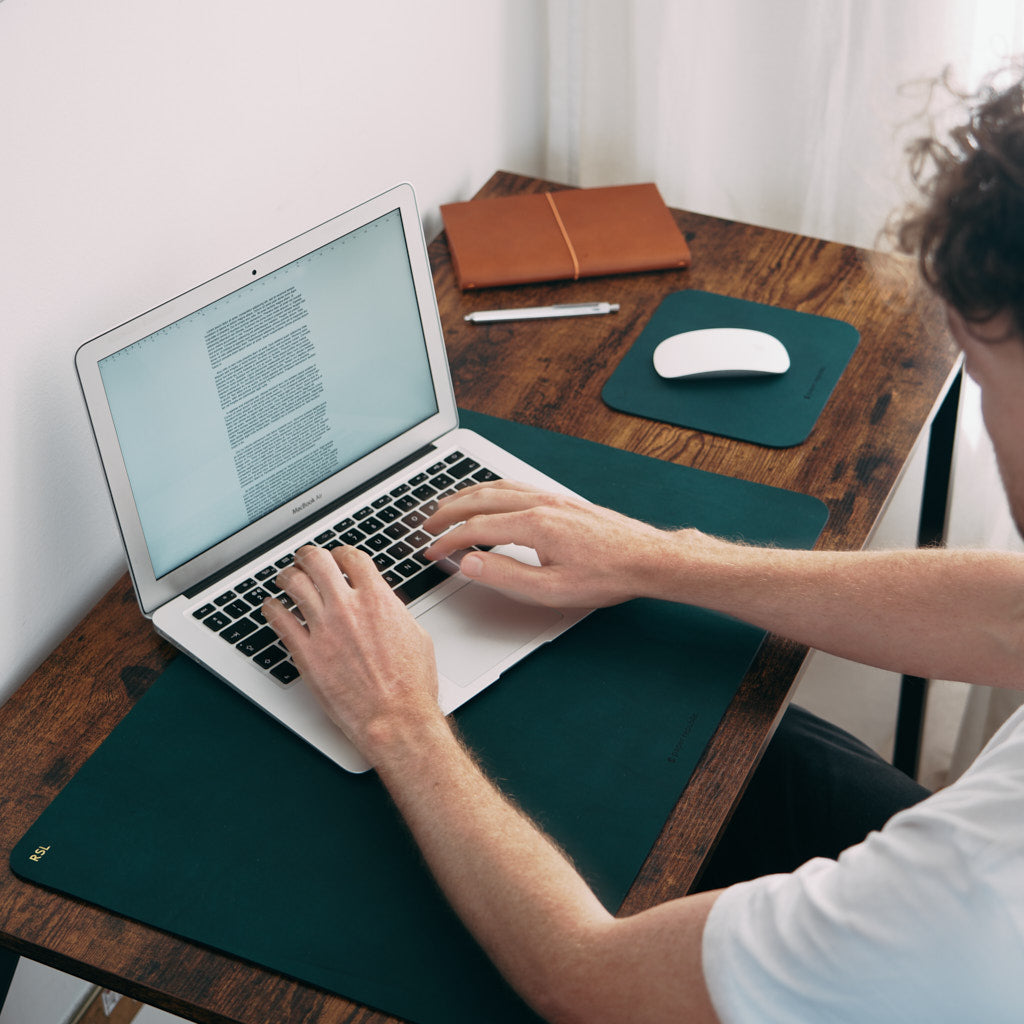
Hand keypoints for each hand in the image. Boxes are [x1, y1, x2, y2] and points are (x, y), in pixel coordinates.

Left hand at [262, 544, 443, 761]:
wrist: (396, 718)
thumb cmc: (411, 685)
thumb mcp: (416, 635)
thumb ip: (393, 613)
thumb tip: (385, 605)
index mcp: (377, 599)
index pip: (351, 557)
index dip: (341, 553)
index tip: (337, 557)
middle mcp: (347, 608)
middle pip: (317, 562)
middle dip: (308, 556)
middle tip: (305, 558)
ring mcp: (324, 629)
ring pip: (294, 585)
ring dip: (288, 576)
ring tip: (286, 578)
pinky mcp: (307, 655)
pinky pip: (280, 621)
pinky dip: (272, 609)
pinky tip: (271, 608)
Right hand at [424, 480, 670, 607]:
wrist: (648, 558)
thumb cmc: (608, 575)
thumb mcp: (552, 590)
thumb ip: (506, 577)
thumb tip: (470, 564)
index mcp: (534, 525)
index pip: (476, 529)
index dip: (448, 541)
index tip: (432, 552)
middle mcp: (540, 503)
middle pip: (480, 499)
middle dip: (448, 512)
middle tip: (427, 526)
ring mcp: (552, 497)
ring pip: (496, 487)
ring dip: (466, 495)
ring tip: (448, 507)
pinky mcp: (562, 499)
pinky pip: (515, 485)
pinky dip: (490, 489)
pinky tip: (488, 496)